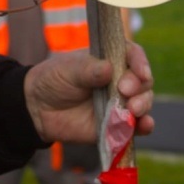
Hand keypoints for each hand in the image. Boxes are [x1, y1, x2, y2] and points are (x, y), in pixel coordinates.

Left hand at [22, 43, 154, 143]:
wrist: (38, 108)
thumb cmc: (54, 80)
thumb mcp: (67, 70)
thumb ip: (88, 70)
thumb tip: (109, 69)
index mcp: (110, 59)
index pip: (133, 56)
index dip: (140, 63)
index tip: (140, 72)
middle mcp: (120, 80)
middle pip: (143, 81)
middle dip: (139, 87)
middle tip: (124, 91)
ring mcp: (120, 103)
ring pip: (143, 102)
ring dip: (143, 105)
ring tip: (132, 110)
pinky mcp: (117, 124)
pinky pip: (136, 127)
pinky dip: (144, 126)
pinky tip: (144, 126)